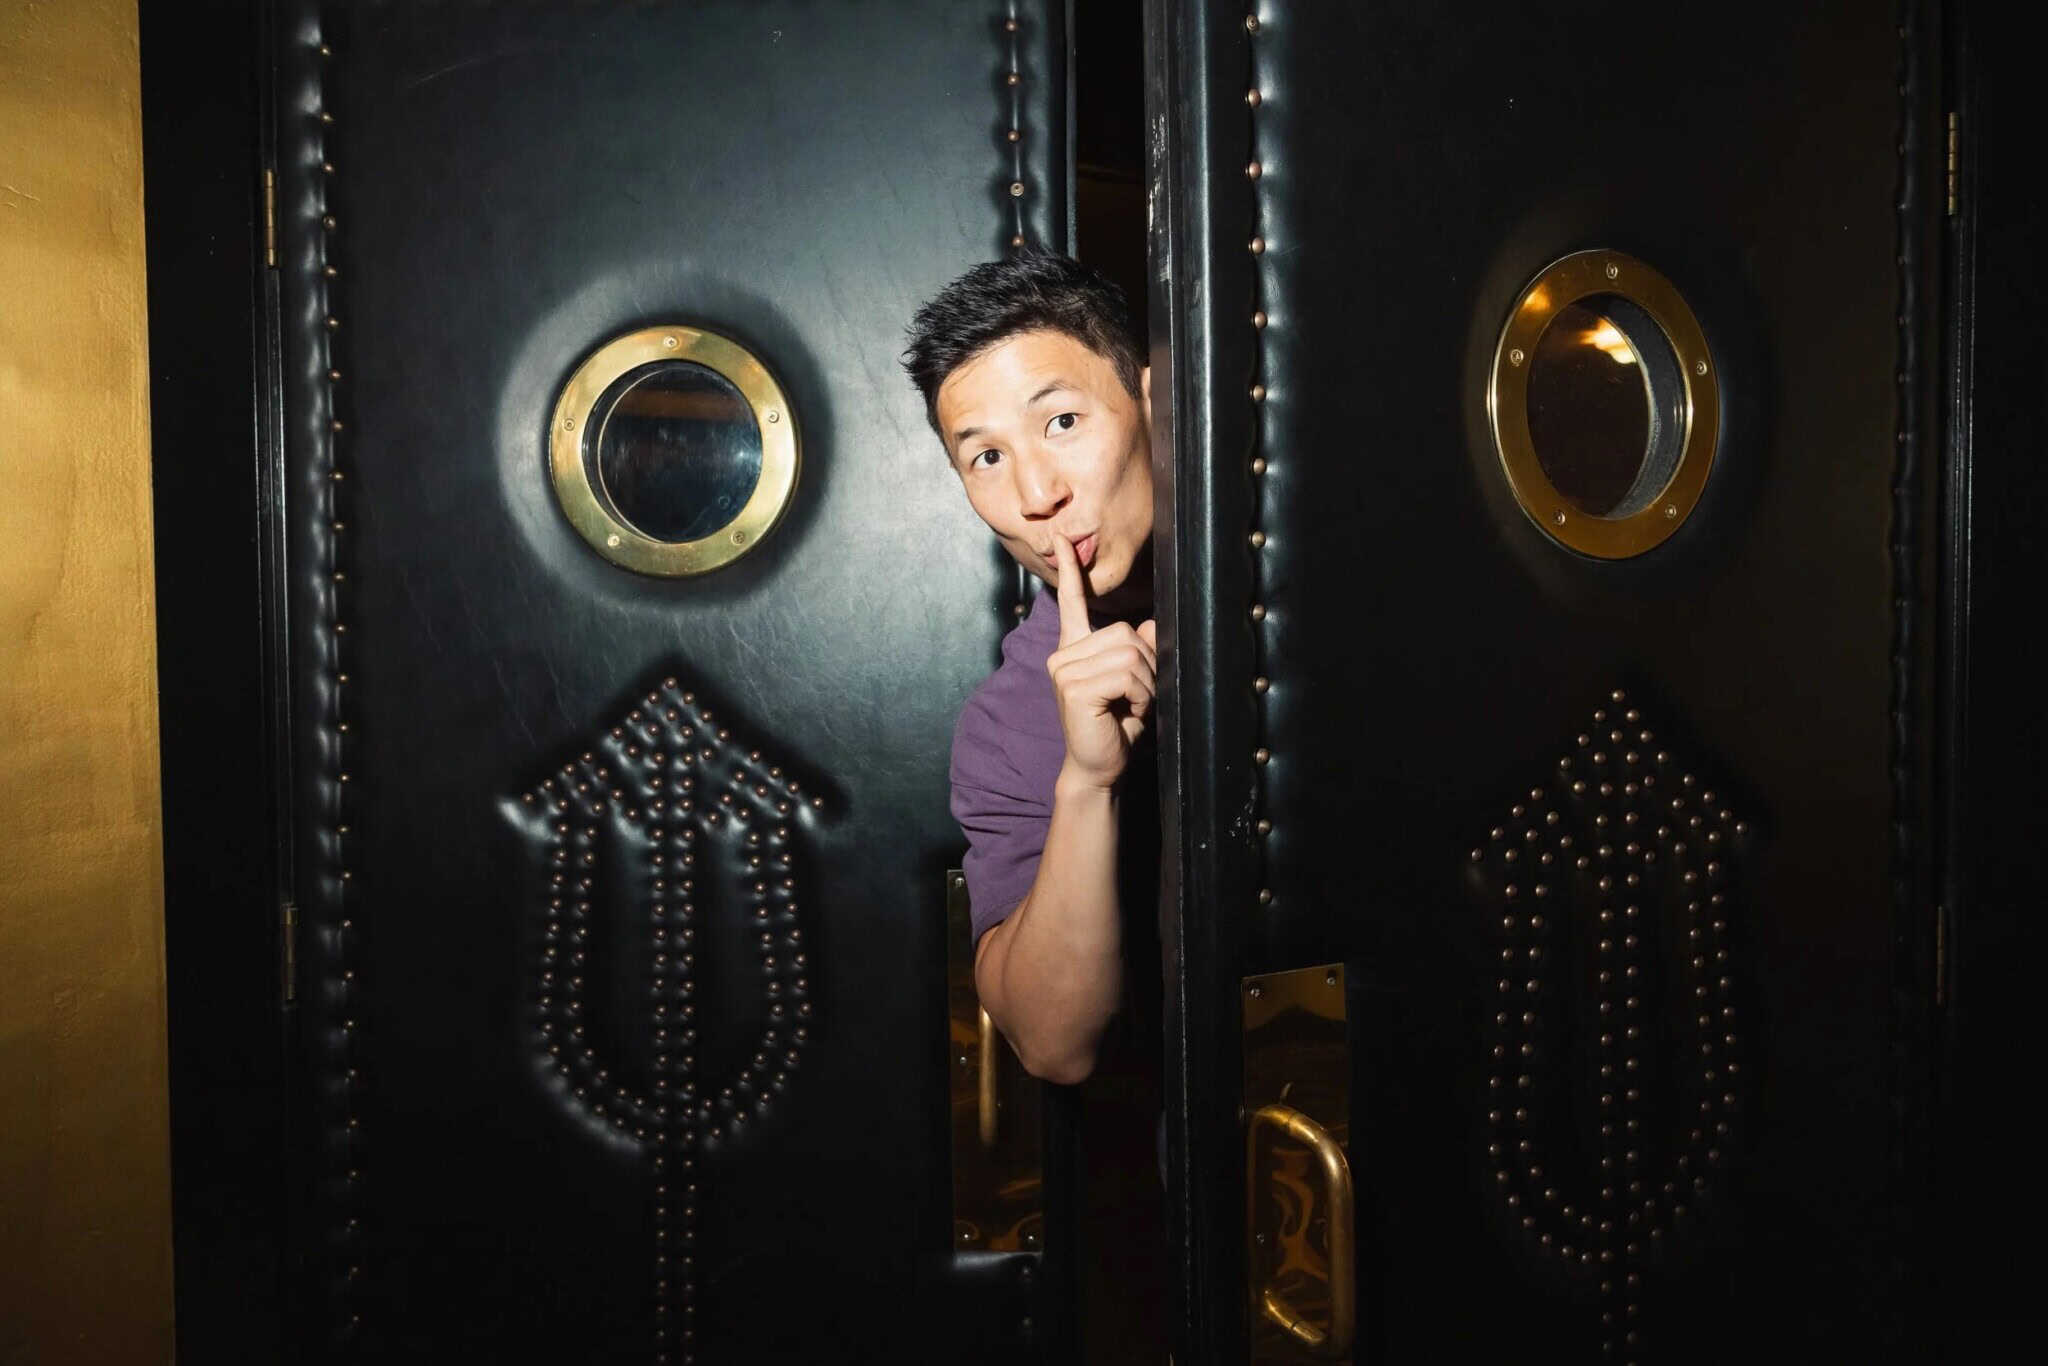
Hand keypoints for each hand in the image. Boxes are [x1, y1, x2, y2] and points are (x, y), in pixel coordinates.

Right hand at [1046, 534, 1157, 789]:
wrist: (1101, 766)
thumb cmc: (1117, 726)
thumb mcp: (1134, 683)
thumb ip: (1138, 650)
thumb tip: (1148, 623)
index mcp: (1075, 650)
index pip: (1072, 604)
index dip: (1071, 572)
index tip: (1064, 540)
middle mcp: (1064, 655)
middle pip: (1126, 632)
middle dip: (1147, 666)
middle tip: (1138, 697)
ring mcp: (1065, 670)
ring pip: (1130, 653)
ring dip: (1146, 685)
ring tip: (1132, 707)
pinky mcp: (1073, 687)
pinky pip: (1126, 675)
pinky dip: (1140, 696)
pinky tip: (1126, 713)